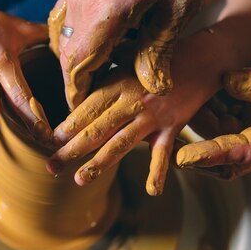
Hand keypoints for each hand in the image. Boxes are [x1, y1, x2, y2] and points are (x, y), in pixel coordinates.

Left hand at [47, 64, 206, 195]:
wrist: (201, 58)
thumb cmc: (160, 59)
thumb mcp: (128, 60)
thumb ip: (106, 74)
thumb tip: (81, 83)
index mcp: (116, 84)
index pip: (86, 109)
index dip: (67, 126)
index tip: (49, 140)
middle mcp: (130, 101)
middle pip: (96, 130)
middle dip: (71, 150)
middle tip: (51, 166)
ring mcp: (151, 116)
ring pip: (120, 143)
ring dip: (99, 163)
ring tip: (80, 179)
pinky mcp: (172, 127)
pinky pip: (162, 153)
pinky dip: (158, 172)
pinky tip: (152, 191)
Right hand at [48, 0, 203, 108]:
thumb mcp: (181, 5)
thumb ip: (160, 48)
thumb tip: (154, 88)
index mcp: (107, 8)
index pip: (78, 65)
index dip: (77, 93)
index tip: (82, 110)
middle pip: (65, 54)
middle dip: (73, 81)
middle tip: (89, 100)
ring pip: (60, 36)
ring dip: (73, 59)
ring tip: (96, 73)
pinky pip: (63, 16)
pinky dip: (72, 36)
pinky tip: (95, 41)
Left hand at [176, 49, 250, 178]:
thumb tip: (228, 82)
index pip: (247, 153)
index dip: (213, 156)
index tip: (184, 158)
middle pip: (229, 157)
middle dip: (197, 149)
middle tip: (166, 136)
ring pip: (226, 139)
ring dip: (204, 128)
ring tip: (182, 109)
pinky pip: (233, 122)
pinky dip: (216, 112)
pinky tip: (204, 96)